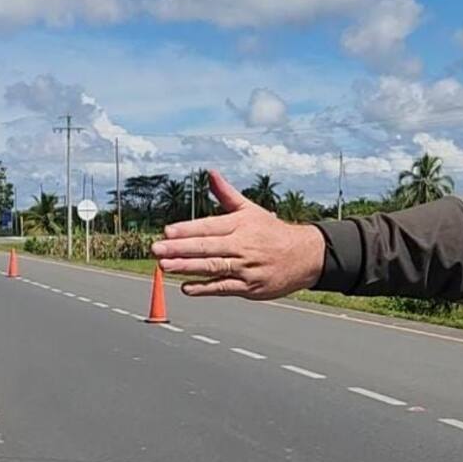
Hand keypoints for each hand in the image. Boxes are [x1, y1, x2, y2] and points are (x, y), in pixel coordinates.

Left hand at [151, 171, 325, 299]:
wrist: (306, 256)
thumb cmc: (272, 232)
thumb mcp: (251, 210)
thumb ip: (226, 194)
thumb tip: (210, 173)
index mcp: (241, 225)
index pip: (209, 226)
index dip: (187, 229)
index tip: (167, 231)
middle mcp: (243, 246)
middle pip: (207, 247)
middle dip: (180, 249)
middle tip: (156, 250)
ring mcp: (246, 267)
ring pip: (213, 267)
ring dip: (187, 267)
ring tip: (164, 267)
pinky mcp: (250, 287)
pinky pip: (224, 287)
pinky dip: (205, 288)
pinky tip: (186, 287)